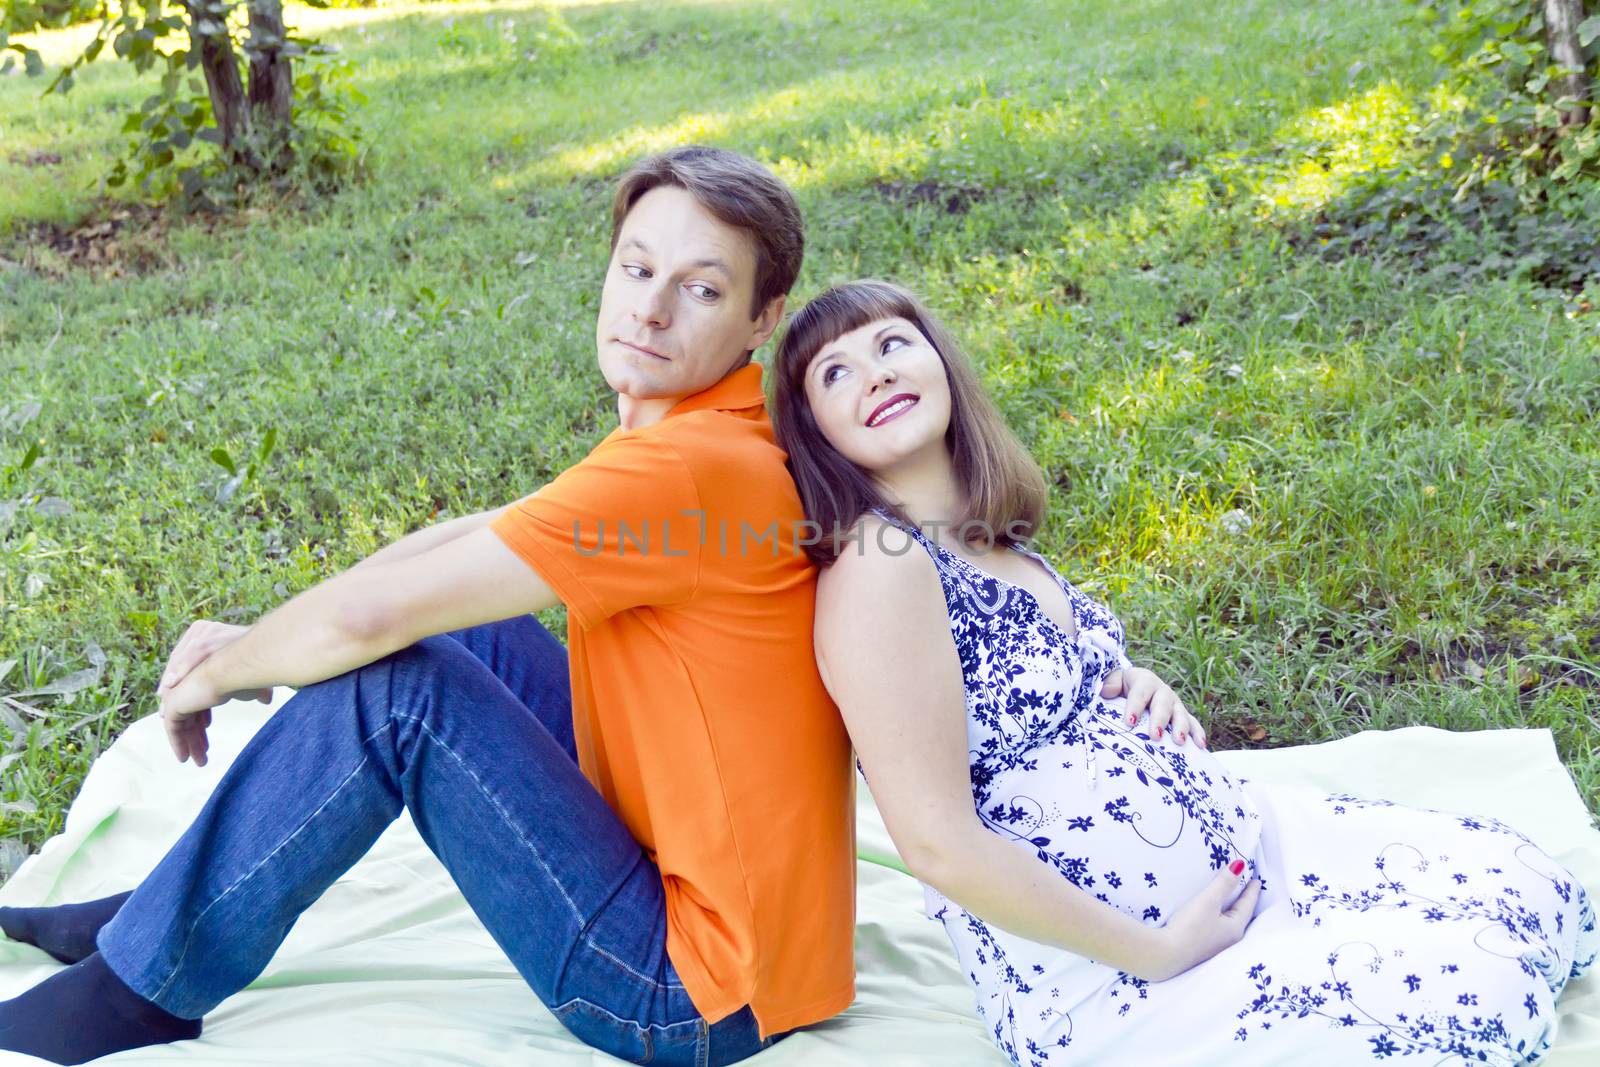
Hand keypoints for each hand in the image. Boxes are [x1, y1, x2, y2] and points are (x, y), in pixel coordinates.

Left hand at [156, 620, 270, 765]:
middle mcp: (187, 688)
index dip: (203, 725)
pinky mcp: (173, 705)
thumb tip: (266, 699)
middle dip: (196, 739)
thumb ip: (256, 693)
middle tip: (203, 757)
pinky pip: (172, 730)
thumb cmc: (245, 674)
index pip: (199, 708)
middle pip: (189, 719)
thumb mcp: (252, 688)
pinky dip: (177, 744)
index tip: (209, 741)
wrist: (232, 668)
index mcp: (203, 683)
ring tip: (199, 763)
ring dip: (190, 746)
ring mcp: (178, 695)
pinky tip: (184, 758)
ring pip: (181, 727)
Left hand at [1101, 667, 1205, 746]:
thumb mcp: (1113, 682)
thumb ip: (1109, 684)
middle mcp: (1162, 691)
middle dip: (1159, 720)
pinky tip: (1201, 745)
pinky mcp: (1182, 716)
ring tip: (1180, 742)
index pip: (1139, 693)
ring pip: (1180, 714)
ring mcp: (1174, 704)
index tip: (1129, 722)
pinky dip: (1198, 733)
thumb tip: (1106, 690)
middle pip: (1162, 704)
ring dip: (1181, 728)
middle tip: (1155, 735)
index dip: (1135, 706)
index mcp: (1143, 681)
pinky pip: (1193, 724)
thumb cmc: (1120, 688)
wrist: (1135, 687)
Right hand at [1145, 861, 1261, 980]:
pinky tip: (1213, 917)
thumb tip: (1240, 865)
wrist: (1166, 956)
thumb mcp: (1208, 901)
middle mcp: (1229, 940)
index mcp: (1235, 928)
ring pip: (1229, 923)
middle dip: (1244, 902)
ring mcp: (1215, 946)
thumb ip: (1224, 883)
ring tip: (1231, 901)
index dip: (1251, 891)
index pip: (1247, 905)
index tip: (1256, 880)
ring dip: (1231, 910)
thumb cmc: (1190, 928)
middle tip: (1247, 888)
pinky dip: (1219, 918)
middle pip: (1241, 916)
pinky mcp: (1202, 948)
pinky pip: (1217, 929)